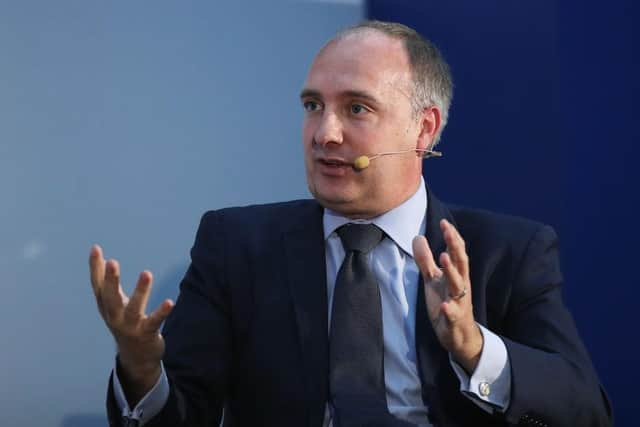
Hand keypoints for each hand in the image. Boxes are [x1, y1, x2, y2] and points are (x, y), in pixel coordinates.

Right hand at [89, 244, 173, 401]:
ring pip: (133, 308)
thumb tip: (95, 249)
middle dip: (111, 280)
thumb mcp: (111, 302)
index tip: (96, 248)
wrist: (135, 358)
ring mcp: (129, 327)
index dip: (95, 268)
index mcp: (106, 307)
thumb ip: (105, 279)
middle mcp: (114, 316)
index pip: (98, 285)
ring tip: (146, 273)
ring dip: (140, 291)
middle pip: (110, 297)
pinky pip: (154, 321)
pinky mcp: (146, 334)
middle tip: (112, 262)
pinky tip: (169, 302)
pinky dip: (161, 312)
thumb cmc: (122, 322)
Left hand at [412, 219, 482, 372]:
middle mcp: (461, 286)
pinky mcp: (454, 320)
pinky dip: (450, 310)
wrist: (459, 334)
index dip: (452, 237)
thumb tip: (417, 237)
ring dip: (452, 271)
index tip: (444, 222)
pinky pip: (454, 314)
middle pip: (461, 263)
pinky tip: (445, 306)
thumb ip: (426, 260)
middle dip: (455, 247)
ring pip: (459, 286)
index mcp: (456, 275)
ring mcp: (459, 303)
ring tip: (444, 257)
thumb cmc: (447, 302)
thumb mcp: (433, 280)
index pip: (457, 252)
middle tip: (448, 231)